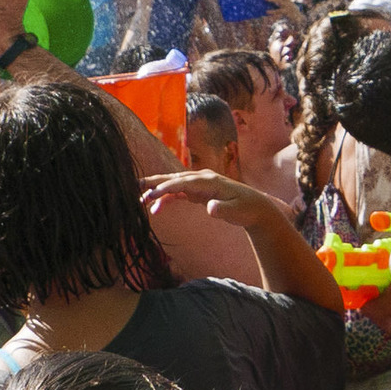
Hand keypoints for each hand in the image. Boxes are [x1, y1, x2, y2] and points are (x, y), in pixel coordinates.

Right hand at [140, 168, 281, 231]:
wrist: (255, 207)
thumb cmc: (246, 209)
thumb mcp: (237, 211)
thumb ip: (223, 210)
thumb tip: (210, 208)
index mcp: (210, 181)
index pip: (185, 182)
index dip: (168, 187)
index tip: (153, 194)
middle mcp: (202, 178)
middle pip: (175, 178)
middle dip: (155, 182)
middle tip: (136, 186)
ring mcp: (199, 184)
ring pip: (173, 185)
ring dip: (156, 191)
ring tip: (139, 199)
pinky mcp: (197, 192)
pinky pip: (177, 193)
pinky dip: (165, 199)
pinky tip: (155, 209)